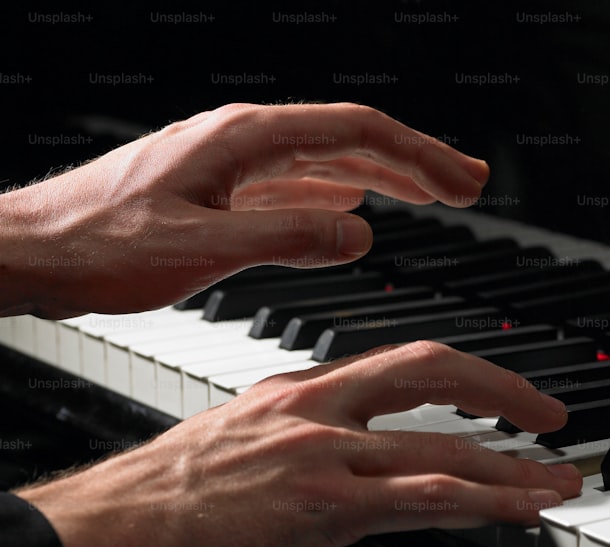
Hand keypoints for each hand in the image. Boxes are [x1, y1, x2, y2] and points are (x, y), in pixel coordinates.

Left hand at [0, 102, 489, 318]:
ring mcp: (228, 163)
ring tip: (430, 192)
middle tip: (469, 184)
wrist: (29, 250)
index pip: (357, 135)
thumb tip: (358, 234)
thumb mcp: (199, 248)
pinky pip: (294, 182)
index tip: (464, 183)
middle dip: (418, 161)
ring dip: (384, 175)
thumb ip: (285, 238)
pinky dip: (337, 192)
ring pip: (326, 160)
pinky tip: (351, 207)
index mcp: (243, 141)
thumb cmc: (94, 247)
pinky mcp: (216, 188)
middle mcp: (239, 141)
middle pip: (350, 139)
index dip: (420, 158)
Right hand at [16, 342, 581, 546]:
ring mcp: (322, 453)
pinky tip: (523, 508)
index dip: (458, 378)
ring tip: (559, 481)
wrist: (100, 532)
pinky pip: (425, 496)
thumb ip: (298, 451)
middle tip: (550, 414)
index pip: (396, 368)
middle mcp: (315, 408)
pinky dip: (486, 501)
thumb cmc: (154, 504)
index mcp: (294, 393)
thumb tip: (345, 474)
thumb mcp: (237, 453)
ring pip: (443, 446)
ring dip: (514, 466)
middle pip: (432, 372)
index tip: (495, 395)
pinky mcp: (322, 505)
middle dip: (503, 391)